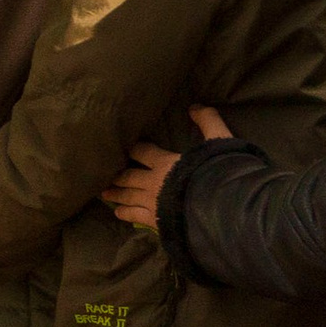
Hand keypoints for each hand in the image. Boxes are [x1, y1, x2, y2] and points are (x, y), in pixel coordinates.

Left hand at [103, 107, 232, 228]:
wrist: (220, 208)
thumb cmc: (218, 173)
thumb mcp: (219, 142)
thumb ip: (208, 122)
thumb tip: (196, 106)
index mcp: (164, 162)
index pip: (141, 151)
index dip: (133, 148)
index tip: (124, 148)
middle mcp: (153, 181)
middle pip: (128, 175)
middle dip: (117, 174)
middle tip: (105, 173)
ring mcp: (151, 202)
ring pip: (127, 196)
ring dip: (116, 193)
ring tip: (104, 192)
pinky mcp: (155, 220)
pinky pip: (134, 216)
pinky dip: (124, 213)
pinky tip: (118, 212)